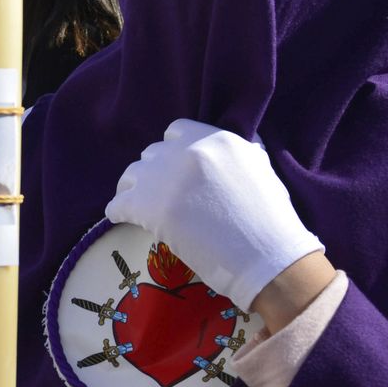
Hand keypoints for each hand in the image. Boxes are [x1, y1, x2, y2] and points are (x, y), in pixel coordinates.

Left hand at [105, 119, 324, 311]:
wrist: (268, 255)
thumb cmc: (269, 217)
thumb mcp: (259, 167)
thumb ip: (239, 151)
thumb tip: (227, 146)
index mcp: (215, 138)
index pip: (176, 131)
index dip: (174, 152)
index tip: (176, 171)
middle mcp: (186, 151)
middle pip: (152, 154)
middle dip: (156, 173)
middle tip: (162, 195)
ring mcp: (164, 178)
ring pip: (131, 176)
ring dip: (135, 190)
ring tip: (140, 207)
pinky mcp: (149, 207)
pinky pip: (118, 204)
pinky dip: (119, 212)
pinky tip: (124, 220)